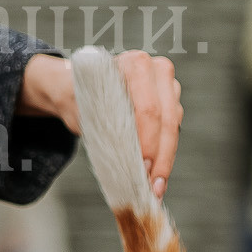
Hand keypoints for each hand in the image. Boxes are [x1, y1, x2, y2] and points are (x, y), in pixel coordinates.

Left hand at [21, 51, 183, 199]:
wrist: (78, 88)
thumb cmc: (78, 95)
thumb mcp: (78, 106)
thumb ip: (97, 121)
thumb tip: (120, 153)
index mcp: (134, 64)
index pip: (148, 108)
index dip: (147, 140)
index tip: (142, 166)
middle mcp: (157, 70)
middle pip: (167, 120)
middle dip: (161, 156)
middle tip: (153, 186)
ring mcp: (167, 87)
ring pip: (173, 127)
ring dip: (165, 160)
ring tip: (155, 188)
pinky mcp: (171, 104)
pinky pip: (171, 132)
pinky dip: (164, 155)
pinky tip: (156, 177)